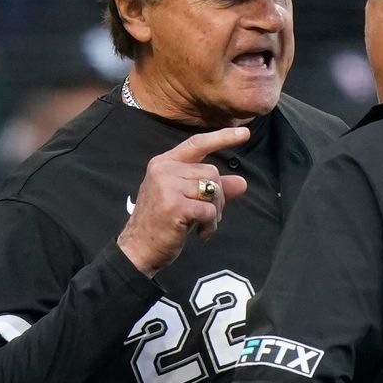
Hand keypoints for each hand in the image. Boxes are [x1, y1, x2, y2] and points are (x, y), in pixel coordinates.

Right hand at [117, 127, 249, 275]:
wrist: (137, 249)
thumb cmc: (161, 223)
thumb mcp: (185, 199)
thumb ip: (212, 188)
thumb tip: (242, 183)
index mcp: (164, 163)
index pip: (197, 143)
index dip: (223, 137)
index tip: (245, 132)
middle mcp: (164, 170)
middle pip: (212, 172)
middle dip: (219, 196)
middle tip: (208, 215)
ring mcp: (168, 187)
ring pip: (213, 190)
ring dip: (216, 212)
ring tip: (203, 225)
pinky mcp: (174, 206)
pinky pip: (209, 210)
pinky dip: (211, 225)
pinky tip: (201, 234)